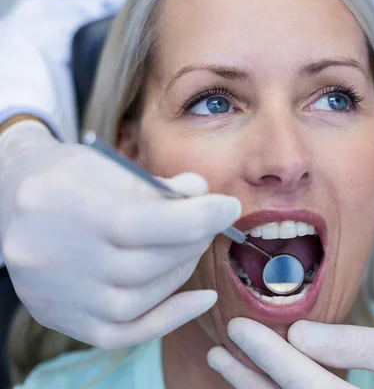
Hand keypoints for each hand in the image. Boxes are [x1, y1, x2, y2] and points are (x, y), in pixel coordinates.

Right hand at [0, 121, 240, 348]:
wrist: (10, 200)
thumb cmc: (69, 176)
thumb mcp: (107, 163)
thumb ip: (156, 183)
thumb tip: (202, 195)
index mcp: (62, 206)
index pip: (140, 221)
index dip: (195, 218)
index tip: (228, 207)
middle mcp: (52, 258)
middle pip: (144, 263)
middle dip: (194, 241)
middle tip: (213, 222)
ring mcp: (55, 296)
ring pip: (140, 299)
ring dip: (182, 272)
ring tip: (194, 246)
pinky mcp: (62, 318)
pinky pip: (125, 332)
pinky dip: (170, 317)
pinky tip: (201, 298)